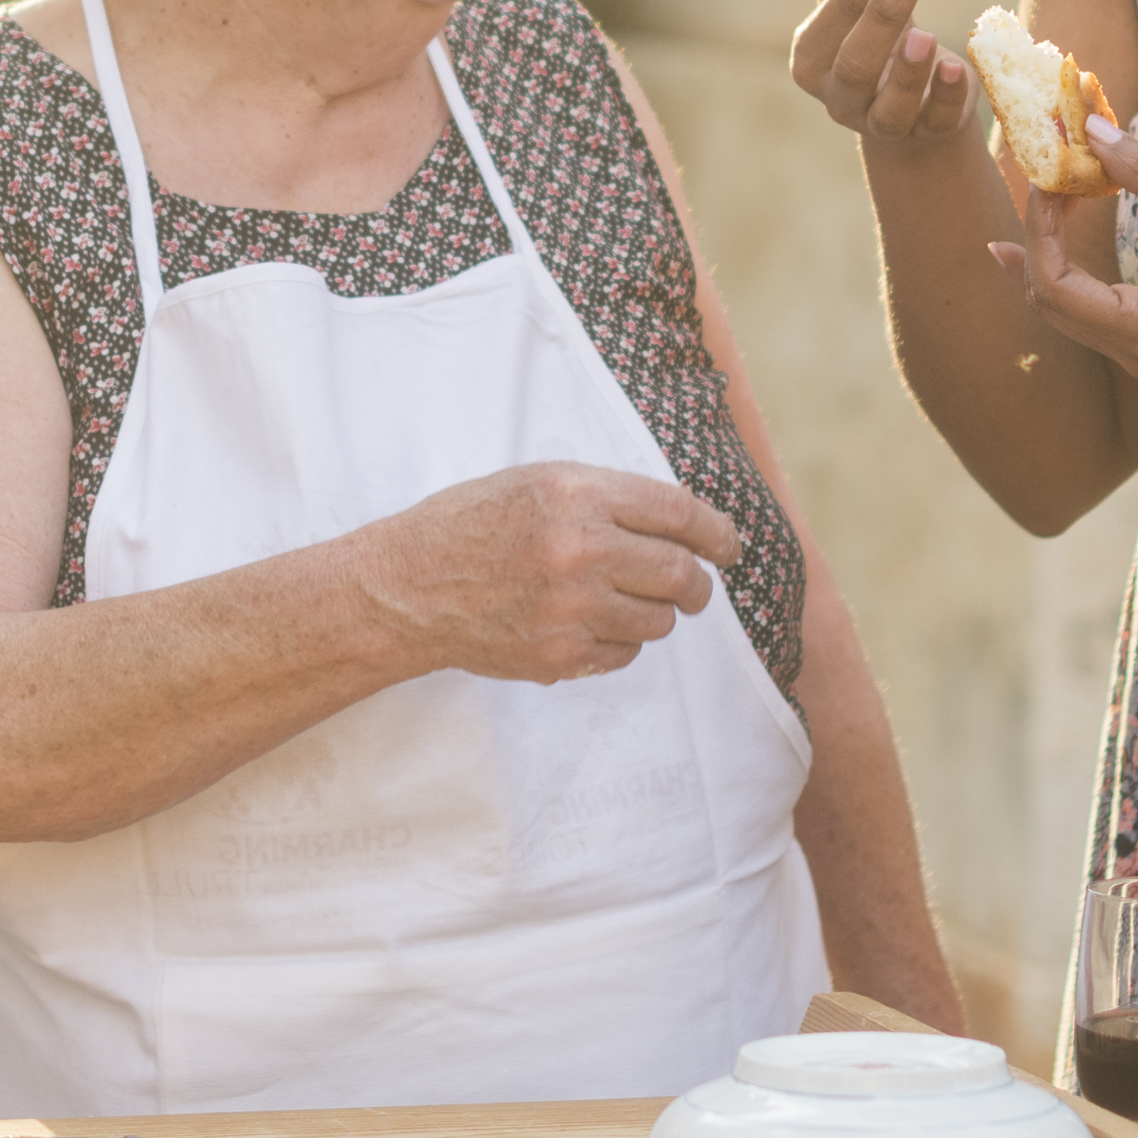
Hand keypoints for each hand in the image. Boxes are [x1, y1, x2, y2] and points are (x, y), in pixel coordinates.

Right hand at [346, 463, 743, 685]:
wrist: (408, 586)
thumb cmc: (472, 525)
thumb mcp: (538, 482)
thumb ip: (609, 496)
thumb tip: (685, 524)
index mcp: (577, 494)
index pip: (680, 513)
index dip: (718, 532)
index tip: (729, 545)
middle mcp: (581, 549)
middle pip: (682, 573)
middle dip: (698, 583)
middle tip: (694, 587)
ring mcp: (572, 608)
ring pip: (660, 620)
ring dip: (655, 612)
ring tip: (620, 601)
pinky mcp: (561, 655)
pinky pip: (625, 654)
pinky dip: (619, 642)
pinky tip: (586, 624)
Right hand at [784, 0, 973, 149]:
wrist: (917, 116)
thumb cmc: (892, 43)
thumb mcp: (875, 2)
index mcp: (812, 45)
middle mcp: (832, 85)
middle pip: (852, 40)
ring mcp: (871, 118)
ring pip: (881, 92)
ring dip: (903, 61)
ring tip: (926, 33)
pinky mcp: (919, 136)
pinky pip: (930, 119)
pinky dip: (943, 95)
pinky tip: (956, 68)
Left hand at [987, 111, 1137, 381]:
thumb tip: (1092, 130)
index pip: (1055, 284)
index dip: (1039, 226)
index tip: (1045, 172)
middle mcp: (1135, 353)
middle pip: (1049, 300)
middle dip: (1036, 236)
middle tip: (1037, 174)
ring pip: (1064, 305)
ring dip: (1049, 248)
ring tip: (1044, 190)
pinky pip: (1090, 304)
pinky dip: (1072, 261)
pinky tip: (1061, 222)